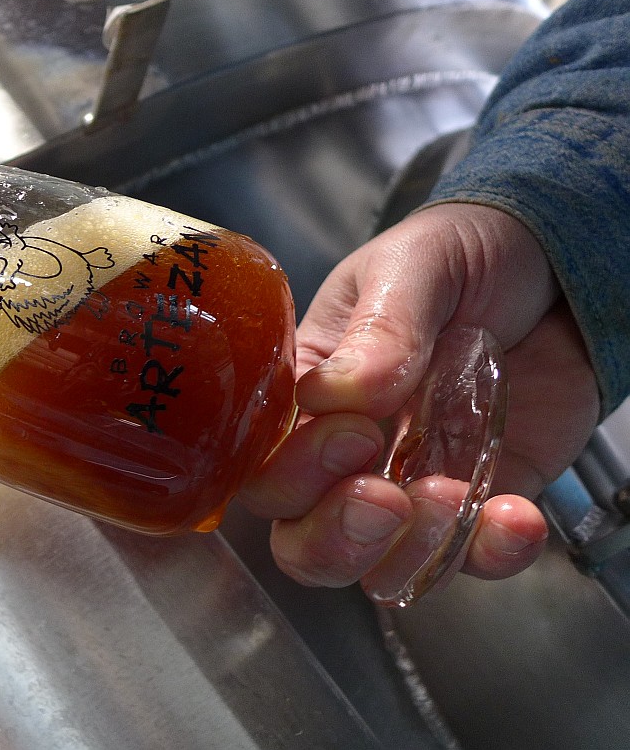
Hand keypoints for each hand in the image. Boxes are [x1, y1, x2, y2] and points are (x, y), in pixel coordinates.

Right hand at [237, 203, 599, 598]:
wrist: (554, 264)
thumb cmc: (459, 253)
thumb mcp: (414, 265)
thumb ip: (379, 326)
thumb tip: (334, 394)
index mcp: (309, 393)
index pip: (266, 465)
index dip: (296, 472)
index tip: (355, 433)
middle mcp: (349, 451)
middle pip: (303, 539)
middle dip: (334, 538)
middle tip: (385, 497)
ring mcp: (414, 481)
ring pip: (376, 567)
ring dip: (408, 553)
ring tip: (454, 496)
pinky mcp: (482, 498)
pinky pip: (473, 558)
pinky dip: (493, 553)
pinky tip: (515, 515)